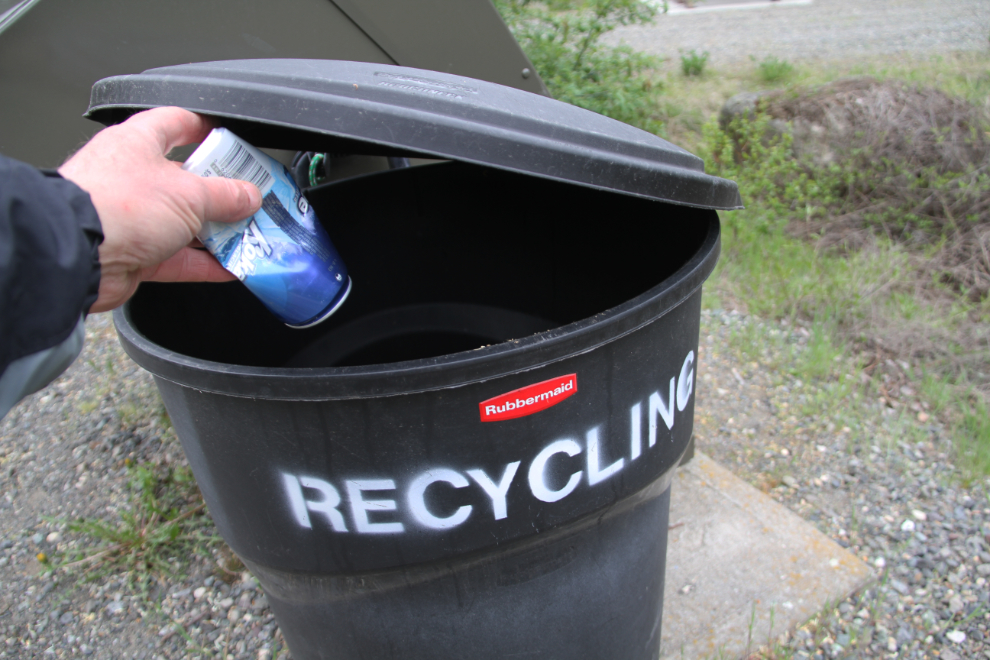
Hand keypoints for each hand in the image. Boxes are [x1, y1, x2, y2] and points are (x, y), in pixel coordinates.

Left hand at [59, 107, 261, 312]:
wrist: (77, 254)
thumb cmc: (118, 205)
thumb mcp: (189, 193)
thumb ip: (226, 195)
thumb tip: (250, 195)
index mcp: (138, 144)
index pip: (175, 123)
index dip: (205, 128)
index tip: (232, 141)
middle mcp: (131, 178)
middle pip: (185, 179)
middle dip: (221, 192)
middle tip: (251, 199)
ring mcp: (132, 218)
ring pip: (184, 222)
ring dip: (217, 232)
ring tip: (249, 236)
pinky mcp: (133, 253)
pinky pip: (177, 258)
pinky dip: (205, 263)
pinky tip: (231, 268)